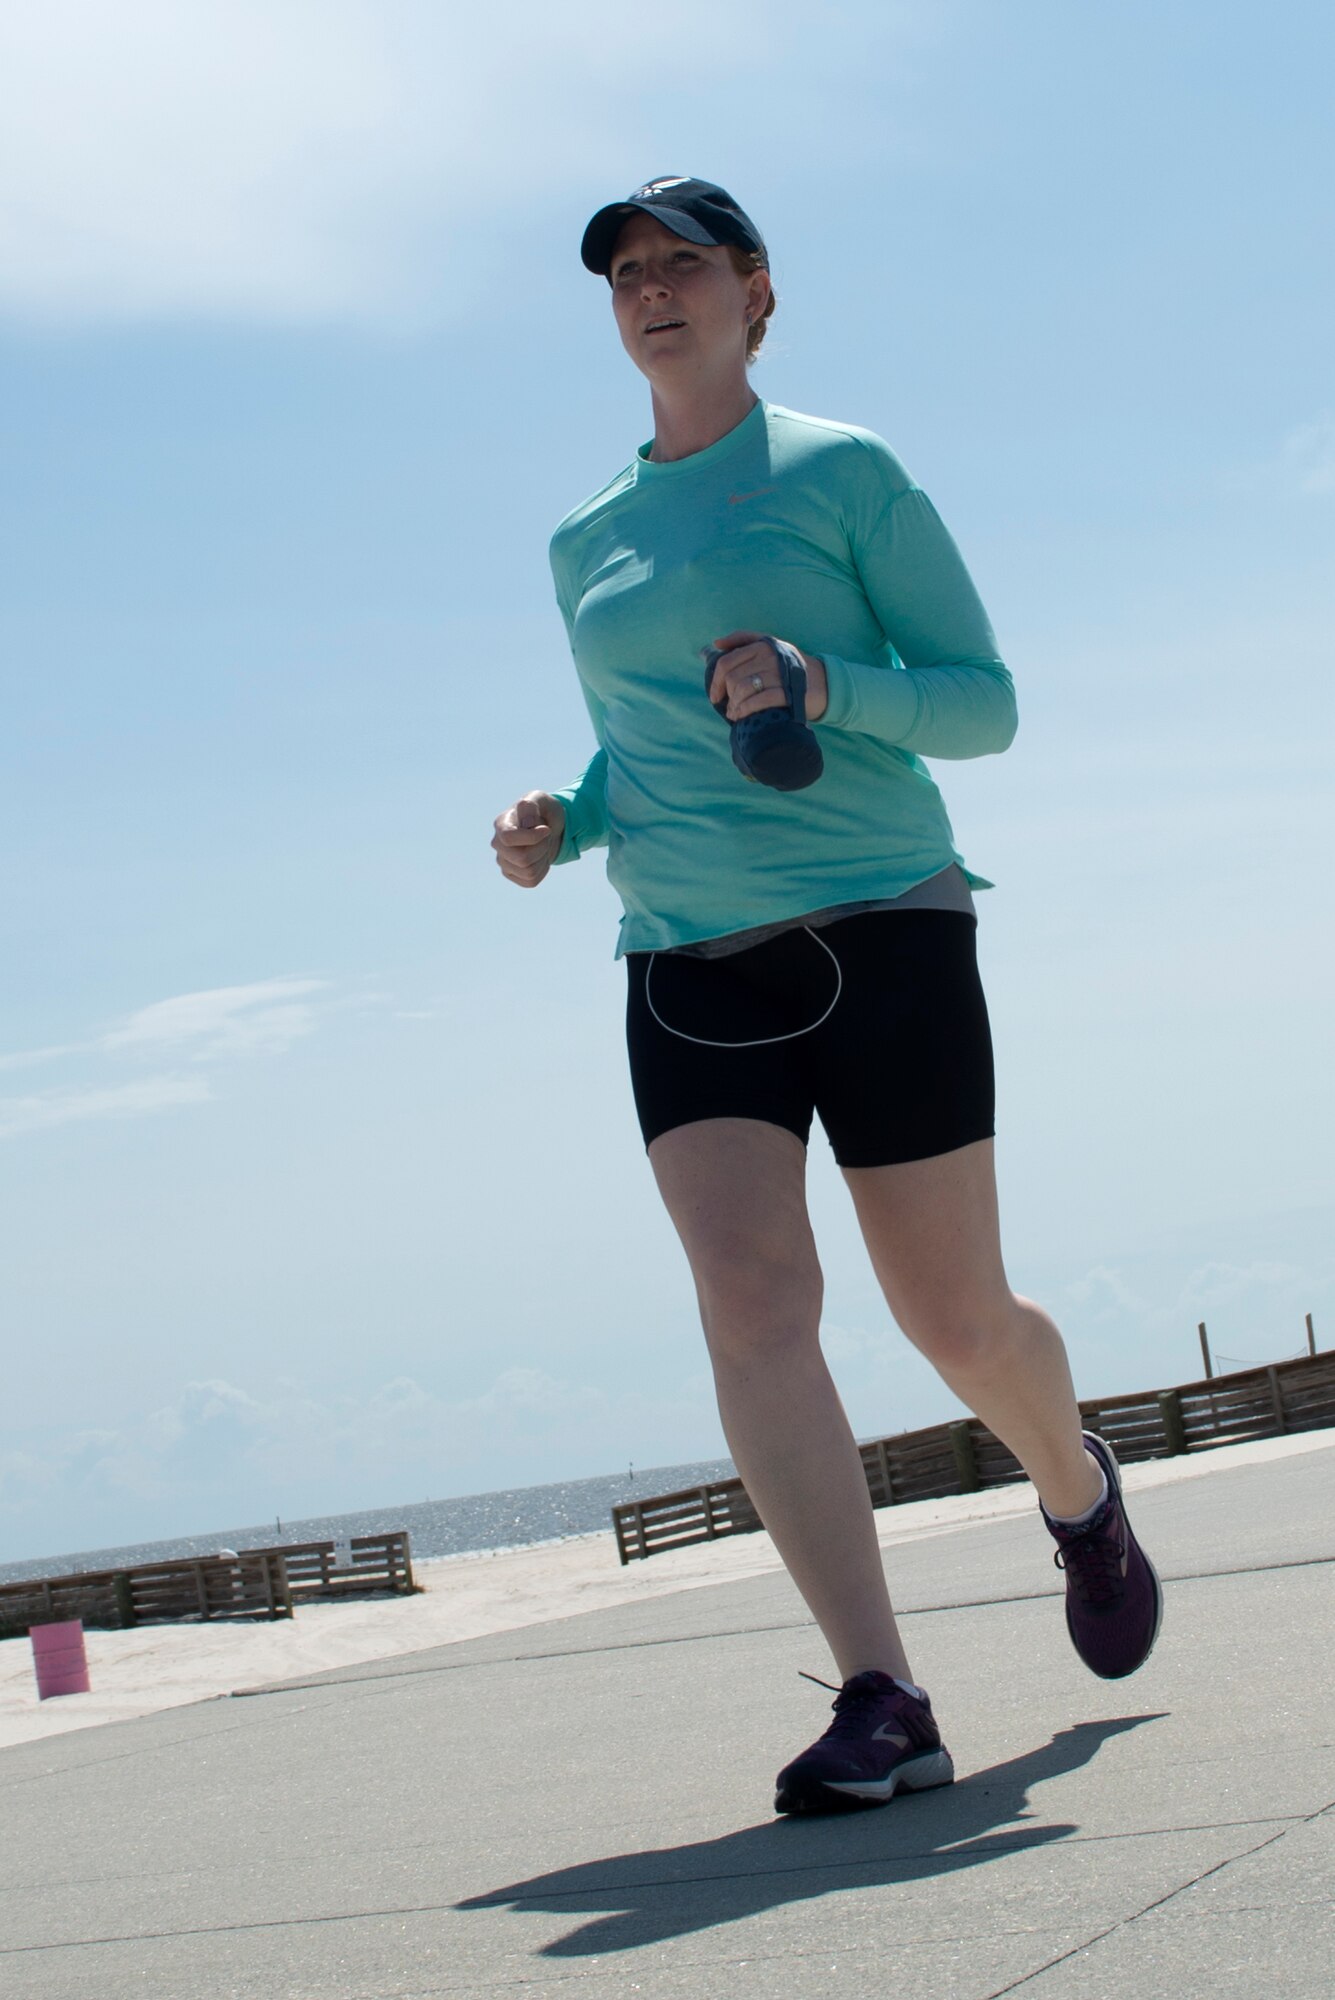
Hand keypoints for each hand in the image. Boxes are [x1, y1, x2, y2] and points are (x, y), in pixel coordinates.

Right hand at [492, 791, 565, 887]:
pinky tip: (540, 857)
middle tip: (546, 836)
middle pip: (522, 858)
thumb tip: (525, 823)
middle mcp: (497, 844)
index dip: (531, 837)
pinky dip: (542, 870)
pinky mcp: (512, 874)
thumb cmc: (542, 810)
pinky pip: (531, 881)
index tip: (546, 829)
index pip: (508, 838)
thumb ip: (530, 805)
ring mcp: (503, 861)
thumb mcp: (540, 799)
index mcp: (501, 824)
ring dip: (543, 858)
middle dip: (542, 848)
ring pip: (529, 871)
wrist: (548, 827)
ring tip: (542, 845)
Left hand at [707, 630, 828, 722]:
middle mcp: (770, 656)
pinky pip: (759, 700)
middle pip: (733, 678)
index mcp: (763, 645)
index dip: (716, 681)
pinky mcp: (788, 691)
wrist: (824, 683)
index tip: (714, 695)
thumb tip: (716, 644)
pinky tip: (743, 716)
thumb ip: (745, 641)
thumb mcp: (772, 648)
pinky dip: (747, 710)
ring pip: (744, 689)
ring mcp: (780, 673)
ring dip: (735, 706)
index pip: (727, 661)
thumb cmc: (791, 669)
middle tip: (729, 708)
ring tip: (735, 714)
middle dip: (728, 696)